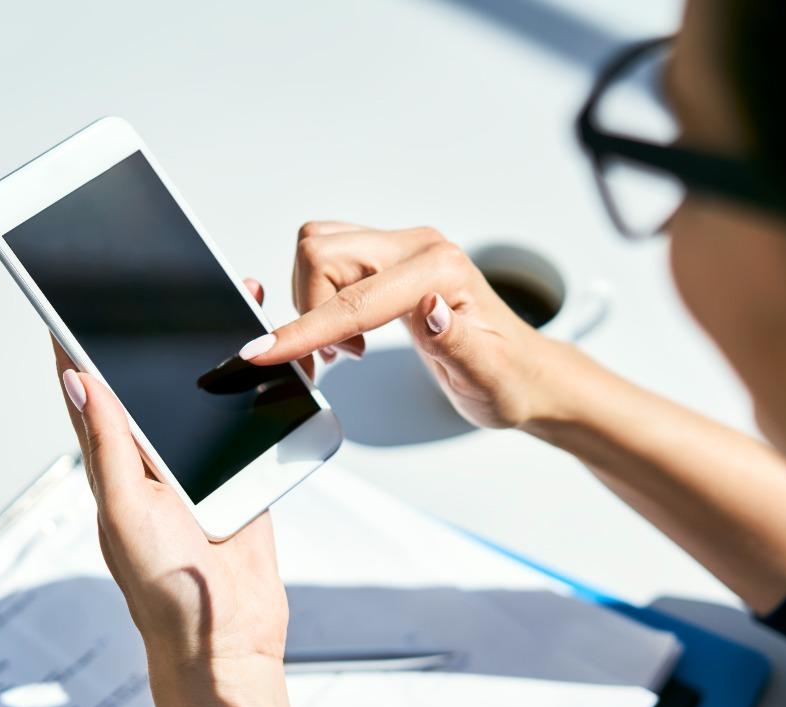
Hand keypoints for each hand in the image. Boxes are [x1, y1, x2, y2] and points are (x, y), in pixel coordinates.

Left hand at [52, 277, 299, 706]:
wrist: (228, 640)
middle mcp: (153, 460)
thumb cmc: (164, 591)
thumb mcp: (125, 513)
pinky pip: (248, 420)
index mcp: (114, 466)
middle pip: (152, 381)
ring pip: (205, 394)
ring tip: (229, 303)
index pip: (88, 392)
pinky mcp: (241, 474)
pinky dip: (258, 388)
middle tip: (170, 280)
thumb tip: (79, 381)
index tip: (69, 295)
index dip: (75, 343)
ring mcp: (198, 465)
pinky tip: (271, 362)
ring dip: (217, 352)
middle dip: (159, 332)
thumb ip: (109, 446)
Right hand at [239, 222, 561, 428]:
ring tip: (347, 349)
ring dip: (312, 302)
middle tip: (336, 360)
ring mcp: (402, 250)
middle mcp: (419, 247)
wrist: (522, 374)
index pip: (353, 298)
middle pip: (322, 252)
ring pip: (318, 249)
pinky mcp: (388, 261)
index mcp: (442, 270)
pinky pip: (328, 260)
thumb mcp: (488, 377)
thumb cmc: (509, 379)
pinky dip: (319, 297)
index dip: (304, 329)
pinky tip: (347, 334)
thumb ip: (457, 343)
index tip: (263, 354)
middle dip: (308, 310)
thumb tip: (428, 309)